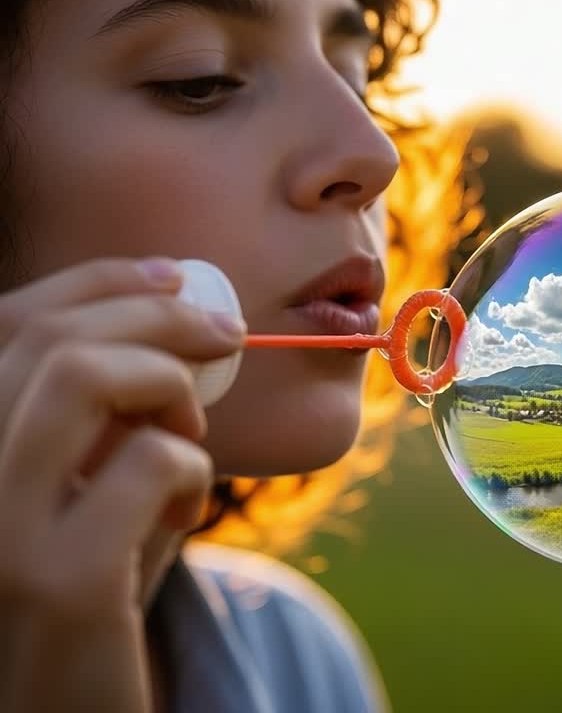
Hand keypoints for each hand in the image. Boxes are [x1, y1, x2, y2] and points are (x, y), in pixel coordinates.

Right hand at [0, 258, 244, 711]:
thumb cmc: (83, 596)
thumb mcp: (73, 496)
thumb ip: (98, 421)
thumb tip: (179, 322)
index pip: (3, 323)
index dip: (95, 281)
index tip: (177, 275)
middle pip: (48, 337)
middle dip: (158, 313)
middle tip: (228, 332)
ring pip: (82, 375)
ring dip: (168, 382)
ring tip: (192, 430)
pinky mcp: (59, 581)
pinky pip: (151, 462)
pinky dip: (192, 468)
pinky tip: (184, 509)